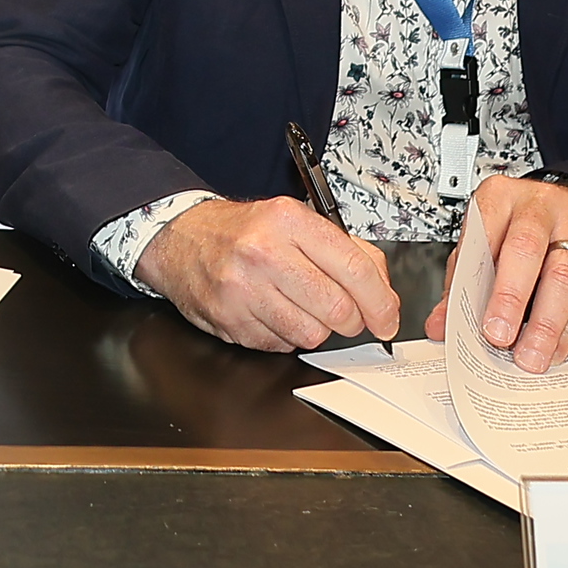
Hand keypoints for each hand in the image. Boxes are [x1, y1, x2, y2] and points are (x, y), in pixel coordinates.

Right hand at [134, 197, 399, 352]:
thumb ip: (345, 250)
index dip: (380, 301)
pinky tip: (272, 312)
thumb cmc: (244, 231)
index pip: (355, 268)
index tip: (387, 318)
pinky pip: (280, 346)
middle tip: (346, 316)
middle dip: (352, 321)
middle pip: (337, 309)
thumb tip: (383, 293)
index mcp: (288, 220)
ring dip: (316, 329)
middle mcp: (264, 252)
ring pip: (311, 334)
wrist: (180, 237)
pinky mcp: (229, 319)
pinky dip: (284, 336)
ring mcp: (243, 289)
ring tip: (300, 308)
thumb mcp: (295, 220)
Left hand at [425, 175, 567, 372]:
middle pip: (524, 249)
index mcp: (499, 198)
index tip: (474, 320)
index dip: (476, 280)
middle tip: (500, 337)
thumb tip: (441, 325)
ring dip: (546, 323)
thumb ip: (463, 281)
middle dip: (510, 299)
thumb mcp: (487, 239)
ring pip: (564, 274)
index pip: (484, 235)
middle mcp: (538, 206)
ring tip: (532, 354)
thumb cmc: (523, 225)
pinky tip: (556, 346)